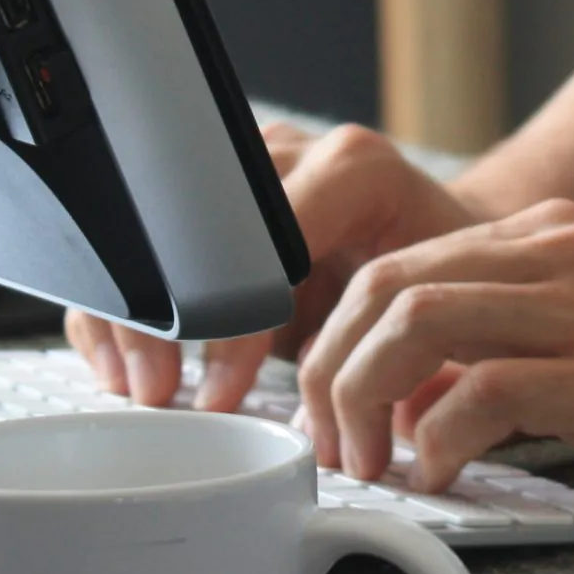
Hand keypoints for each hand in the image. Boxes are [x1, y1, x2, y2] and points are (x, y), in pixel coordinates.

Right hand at [66, 121, 487, 410]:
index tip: (221, 391)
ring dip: (134, 313)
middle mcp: (293, 153)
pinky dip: (127, 304)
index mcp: (354, 169)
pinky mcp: (213, 195)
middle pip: (193, 226)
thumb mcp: (433, 312)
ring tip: (140, 384)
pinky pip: (146, 241)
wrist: (443, 244)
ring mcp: (245, 167)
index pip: (265, 241)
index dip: (233, 323)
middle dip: (165, 319)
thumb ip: (387, 349)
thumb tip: (340, 420)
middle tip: (159, 390)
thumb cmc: (447, 283)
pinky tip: (125, 361)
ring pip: (154, 227)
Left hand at [295, 198, 573, 508]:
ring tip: (372, 466)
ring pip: (411, 321)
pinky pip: (481, 393)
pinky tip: (446, 480)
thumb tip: (418, 406)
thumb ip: (519, 351)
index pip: (397, 261)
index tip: (330, 410)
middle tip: (334, 448)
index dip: (338, 338)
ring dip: (362, 402)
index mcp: (555, 239)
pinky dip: (438, 443)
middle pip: (382, 283)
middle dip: (328, 369)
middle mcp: (561, 254)